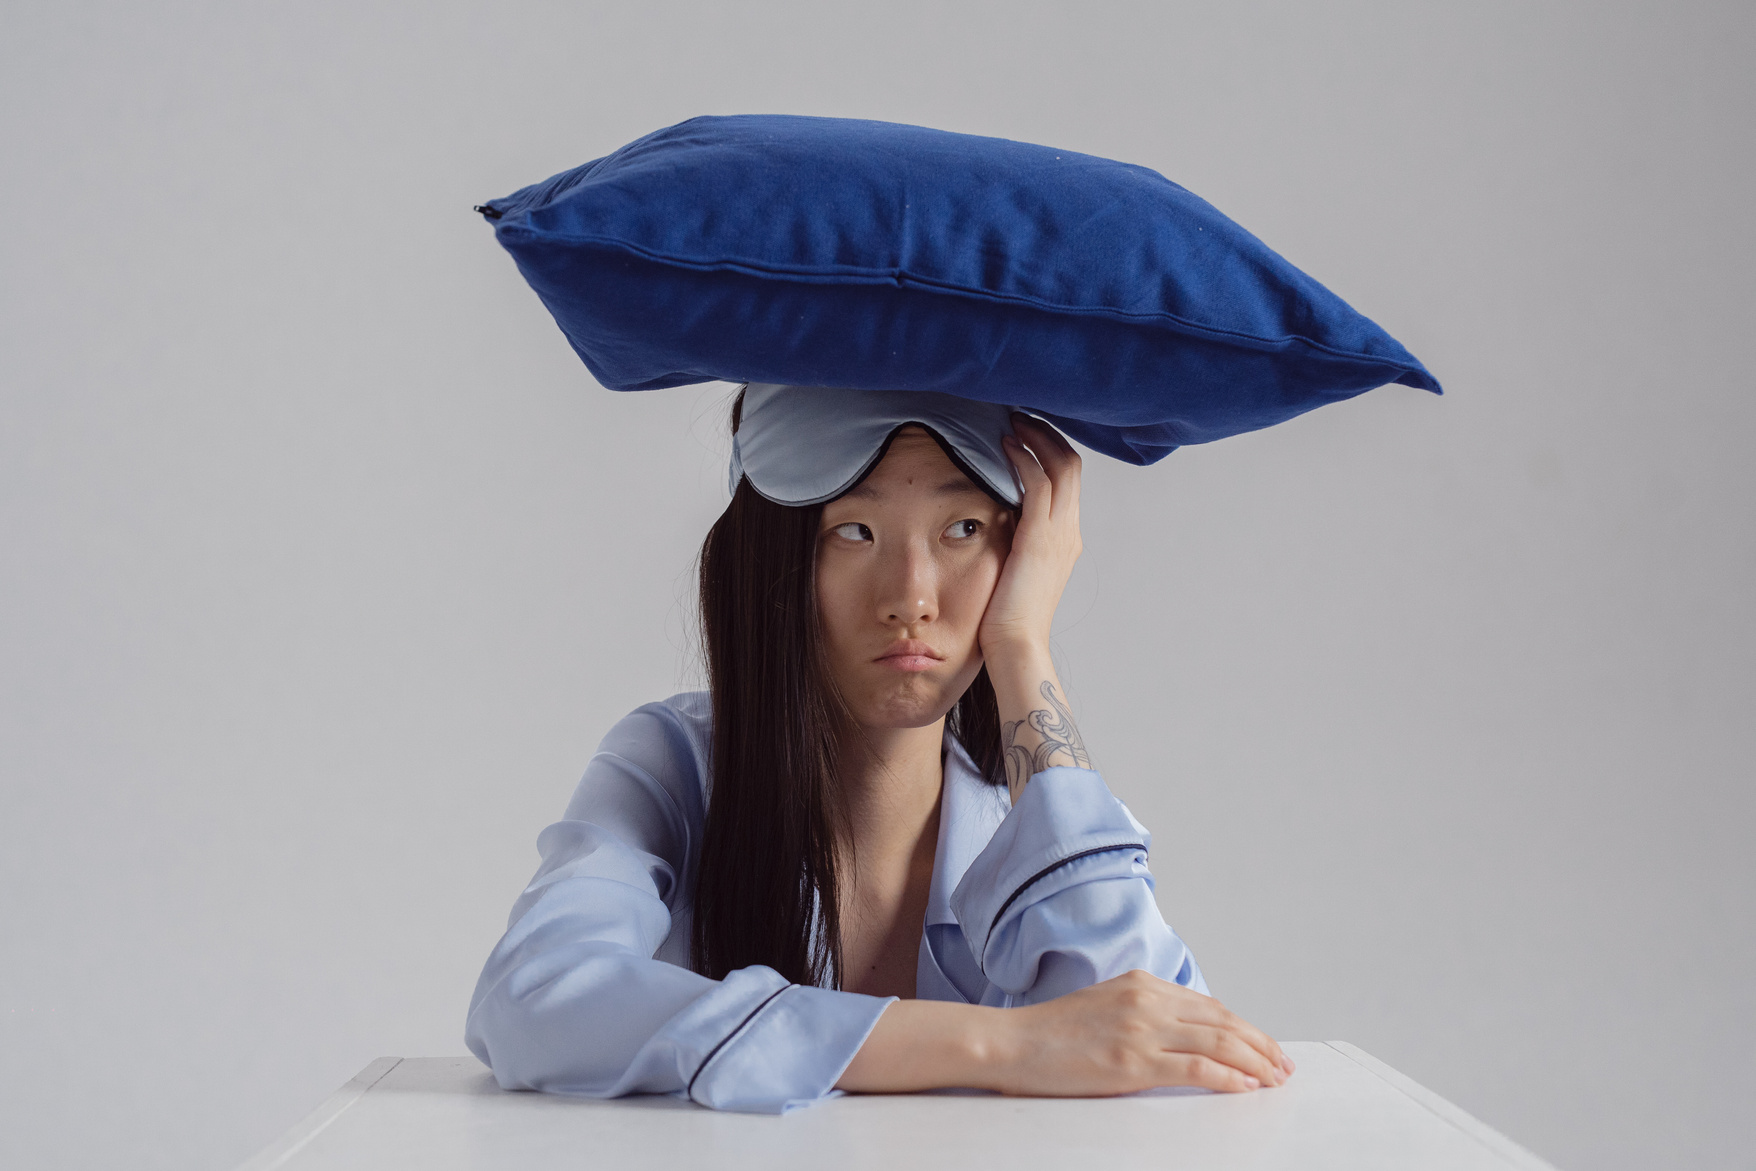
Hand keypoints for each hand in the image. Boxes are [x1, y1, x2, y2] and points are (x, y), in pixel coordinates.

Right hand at [836, 970, 1293, 1095]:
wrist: (1009, 1042)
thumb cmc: (1049, 1034)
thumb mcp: (1103, 1008)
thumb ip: (1142, 1014)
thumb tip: (1181, 1037)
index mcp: (1140, 984)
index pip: (1208, 1005)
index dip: (1242, 1027)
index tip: (1262, 1046)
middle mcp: (1146, 999)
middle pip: (1222, 1020)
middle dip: (1260, 1044)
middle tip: (1282, 1065)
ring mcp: (1141, 1028)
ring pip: (1218, 1041)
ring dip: (1254, 1061)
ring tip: (1273, 1079)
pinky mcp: (1133, 1060)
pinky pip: (1197, 1068)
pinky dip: (1228, 1078)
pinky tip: (1244, 1088)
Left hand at [978, 413, 1082, 659]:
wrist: (1015, 646)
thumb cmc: (1005, 616)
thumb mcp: (1014, 569)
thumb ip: (1012, 540)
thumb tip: (994, 516)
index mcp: (1065, 539)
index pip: (1068, 480)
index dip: (1051, 450)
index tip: (1026, 432)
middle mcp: (1069, 532)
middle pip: (1071, 465)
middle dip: (1047, 435)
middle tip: (1021, 415)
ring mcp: (1059, 534)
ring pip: (1061, 466)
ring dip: (1036, 438)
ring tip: (1013, 421)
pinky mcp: (1040, 538)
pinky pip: (1039, 483)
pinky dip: (1024, 458)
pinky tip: (1004, 446)